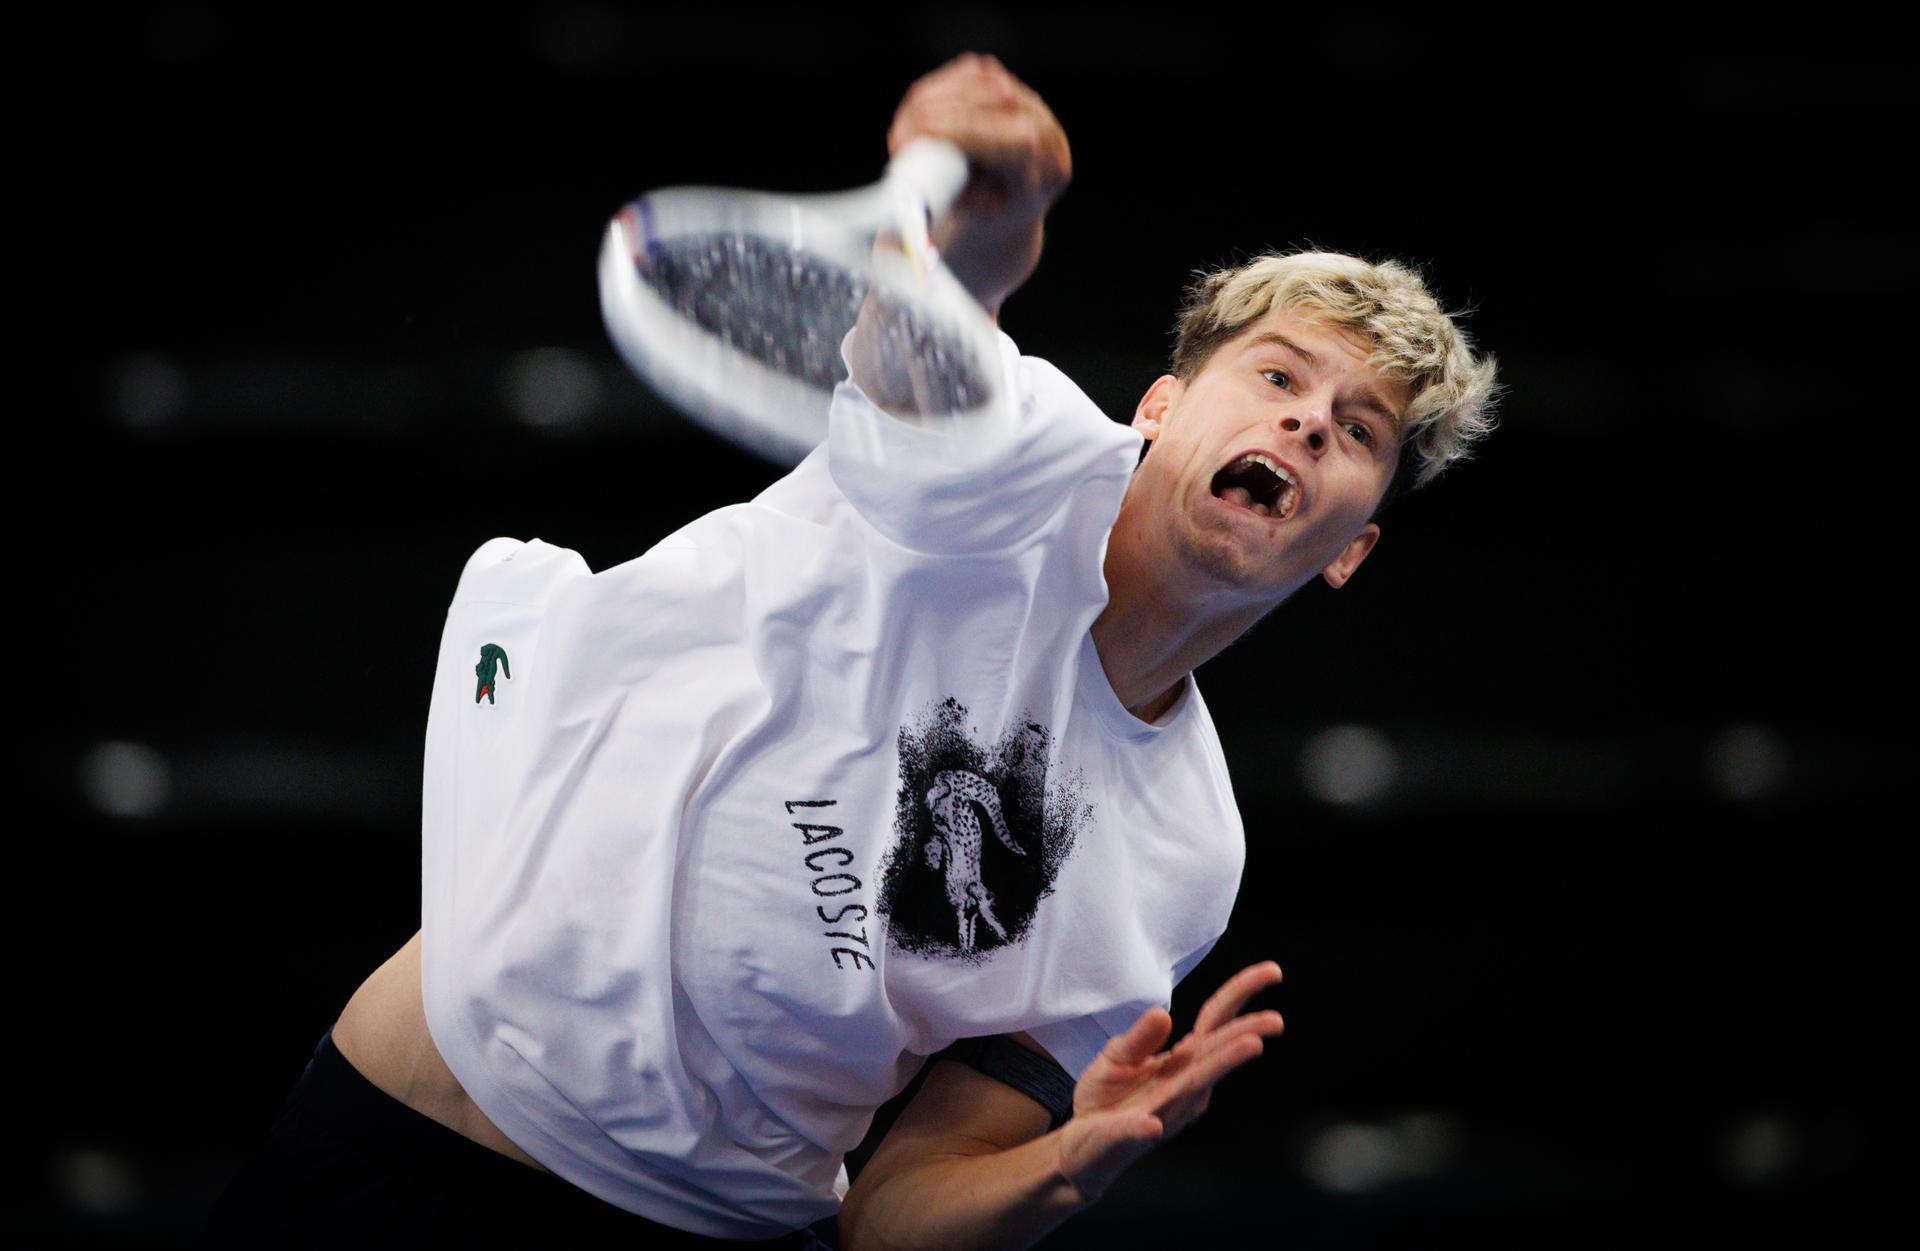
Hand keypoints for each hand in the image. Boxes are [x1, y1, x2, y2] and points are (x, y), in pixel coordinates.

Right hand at [885, 53, 1071, 310]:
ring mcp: (1031, 104)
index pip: (1013, 140)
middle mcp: (1048, 133)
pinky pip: (968, 74)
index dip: (960, 134)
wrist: (1002, 212)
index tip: (914, 142)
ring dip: (929, 103)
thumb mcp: (962, 229)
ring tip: (903, 135)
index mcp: (1047, 173)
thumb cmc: (978, 226)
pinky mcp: (1008, 85)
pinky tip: (917, 118)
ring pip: (978, 82)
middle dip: (936, 116)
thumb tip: (903, 218)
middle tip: (897, 142)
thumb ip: (942, 215)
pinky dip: (935, 91)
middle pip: (996, 101)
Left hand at [1054, 962, 1285, 1201]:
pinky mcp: (1128, 1136)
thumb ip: (1141, 1037)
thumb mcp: (1117, 1056)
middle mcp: (1183, 1086)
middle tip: (1276, 1020)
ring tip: (1251, 1045)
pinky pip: (1136, 1130)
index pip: (1216, 1021)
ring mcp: (1162, 1111)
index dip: (1241, 993)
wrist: (1080, 1146)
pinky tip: (1151, 1124)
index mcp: (1181, 1062)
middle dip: (1246, 1033)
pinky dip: (1143, 1126)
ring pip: (1193, 1086)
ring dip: (1220, 1065)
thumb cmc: (1106, 1099)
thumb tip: (1164, 1012)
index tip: (1272, 972)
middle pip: (1216, 1051)